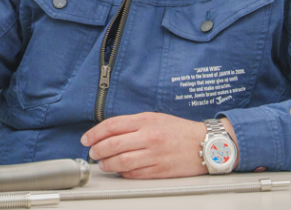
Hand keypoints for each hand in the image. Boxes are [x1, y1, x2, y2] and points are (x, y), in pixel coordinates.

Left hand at [81, 113, 237, 178]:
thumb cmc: (178, 130)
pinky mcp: (160, 170)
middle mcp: (149, 137)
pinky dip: (123, 173)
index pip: (112, 126)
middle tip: (93, 152)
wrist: (204, 144)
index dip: (94, 133)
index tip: (86, 139)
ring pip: (122, 161)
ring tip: (103, 164)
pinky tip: (119, 170)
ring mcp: (154, 155)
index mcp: (145, 121)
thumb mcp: (154, 118)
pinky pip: (135, 174)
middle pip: (113, 144)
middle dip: (98, 150)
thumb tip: (108, 133)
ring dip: (107, 164)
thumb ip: (131, 124)